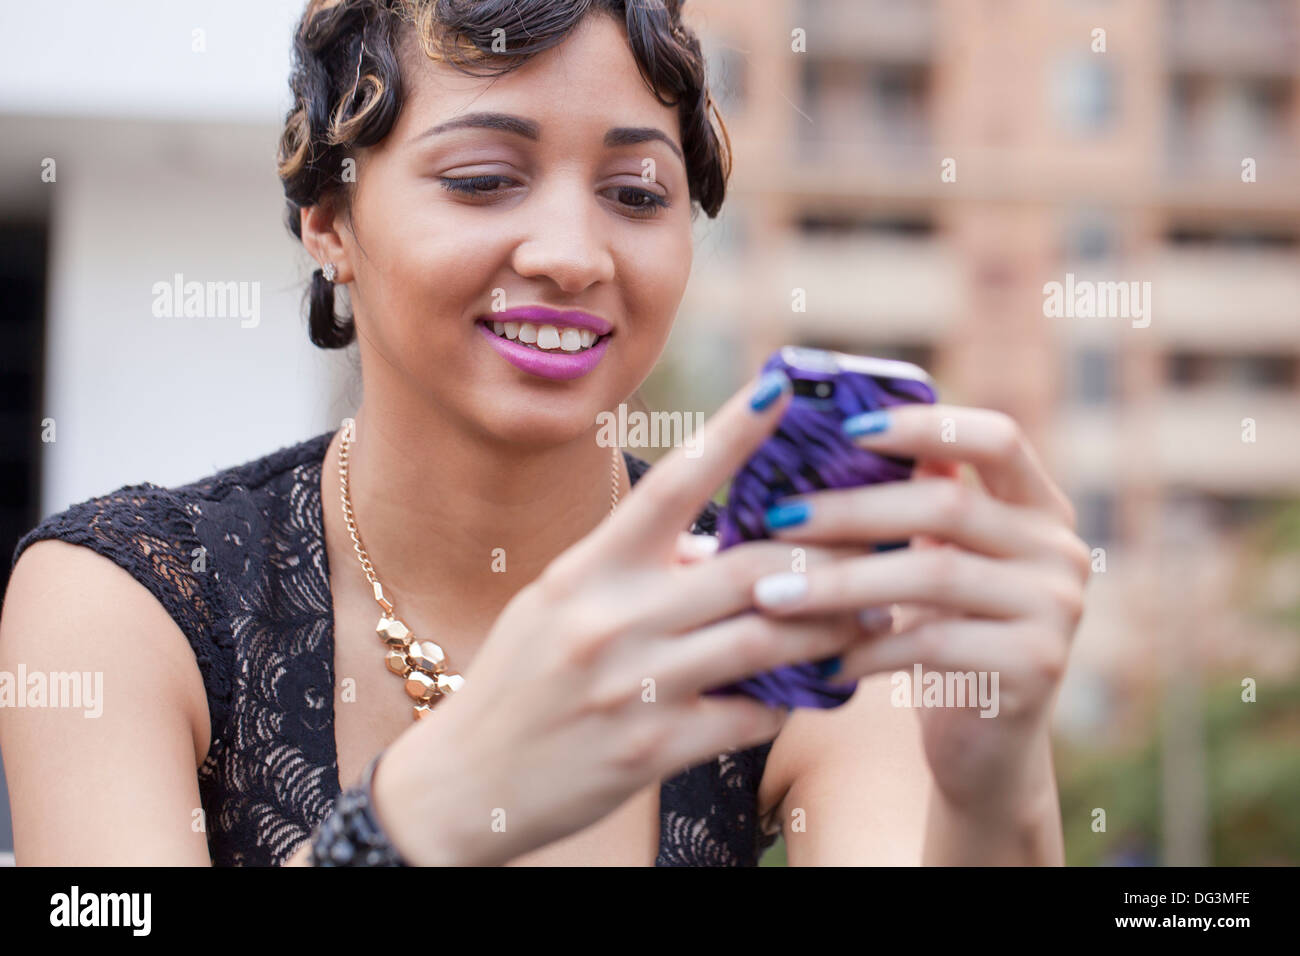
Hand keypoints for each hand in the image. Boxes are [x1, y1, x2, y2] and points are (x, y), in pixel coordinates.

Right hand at [375, 370, 875, 865]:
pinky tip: (812, 687)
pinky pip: (749, 715)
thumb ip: (635, 569)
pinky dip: (789, 698)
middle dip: (825, 554)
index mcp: (587, 571)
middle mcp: (610, 620)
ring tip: (871, 615)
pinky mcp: (652, 751)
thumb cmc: (518, 681)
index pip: (669, 484)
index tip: (780, 389)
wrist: (463, 783)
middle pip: (747, 568)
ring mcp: (633, 687)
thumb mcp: (559, 604)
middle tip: (876, 542)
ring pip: (766, 641)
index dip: (730, 433)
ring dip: (829, 628)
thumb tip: (711, 545)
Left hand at [751, 403, 1089, 812]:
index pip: (996, 438)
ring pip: (932, 575)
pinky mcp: (1034, 669)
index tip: (847, 429)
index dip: (925, 425)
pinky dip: (865, 649)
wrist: (986, 746)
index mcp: (1039, 508)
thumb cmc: (945, 635)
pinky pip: (931, 645)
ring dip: (840, 582)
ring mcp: (1056, 611)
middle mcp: (1060, 551)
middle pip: (948, 506)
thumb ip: (916, 502)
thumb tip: (841, 431)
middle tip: (777, 518)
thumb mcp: (937, 560)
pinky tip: (817, 657)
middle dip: (850, 509)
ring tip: (772, 592)